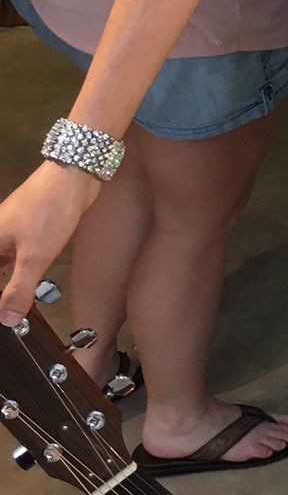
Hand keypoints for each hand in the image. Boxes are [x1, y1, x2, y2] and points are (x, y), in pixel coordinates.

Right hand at [0, 162, 101, 323]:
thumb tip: (7, 319)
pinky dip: (20, 274)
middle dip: (3, 293)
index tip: (4, 315)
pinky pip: (17, 258)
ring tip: (16, 307)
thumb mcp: (34, 256)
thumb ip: (19, 289)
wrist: (73, 175)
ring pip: (4, 265)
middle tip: (12, 314)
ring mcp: (11, 233)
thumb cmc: (49, 210)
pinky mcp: (29, 231)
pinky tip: (29, 284)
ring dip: (9, 285)